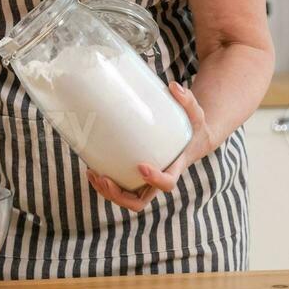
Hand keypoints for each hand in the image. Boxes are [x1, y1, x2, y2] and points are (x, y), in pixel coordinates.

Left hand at [86, 81, 213, 211]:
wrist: (193, 140)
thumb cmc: (194, 127)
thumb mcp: (196, 113)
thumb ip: (188, 100)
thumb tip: (172, 86)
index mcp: (176, 168)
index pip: (167, 183)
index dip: (155, 180)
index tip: (141, 166)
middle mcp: (159, 180)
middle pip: (139, 202)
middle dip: (120, 195)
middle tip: (104, 178)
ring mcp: (147, 182)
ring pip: (126, 199)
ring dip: (108, 192)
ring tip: (92, 174)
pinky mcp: (137, 177)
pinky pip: (121, 188)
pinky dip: (105, 184)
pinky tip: (92, 169)